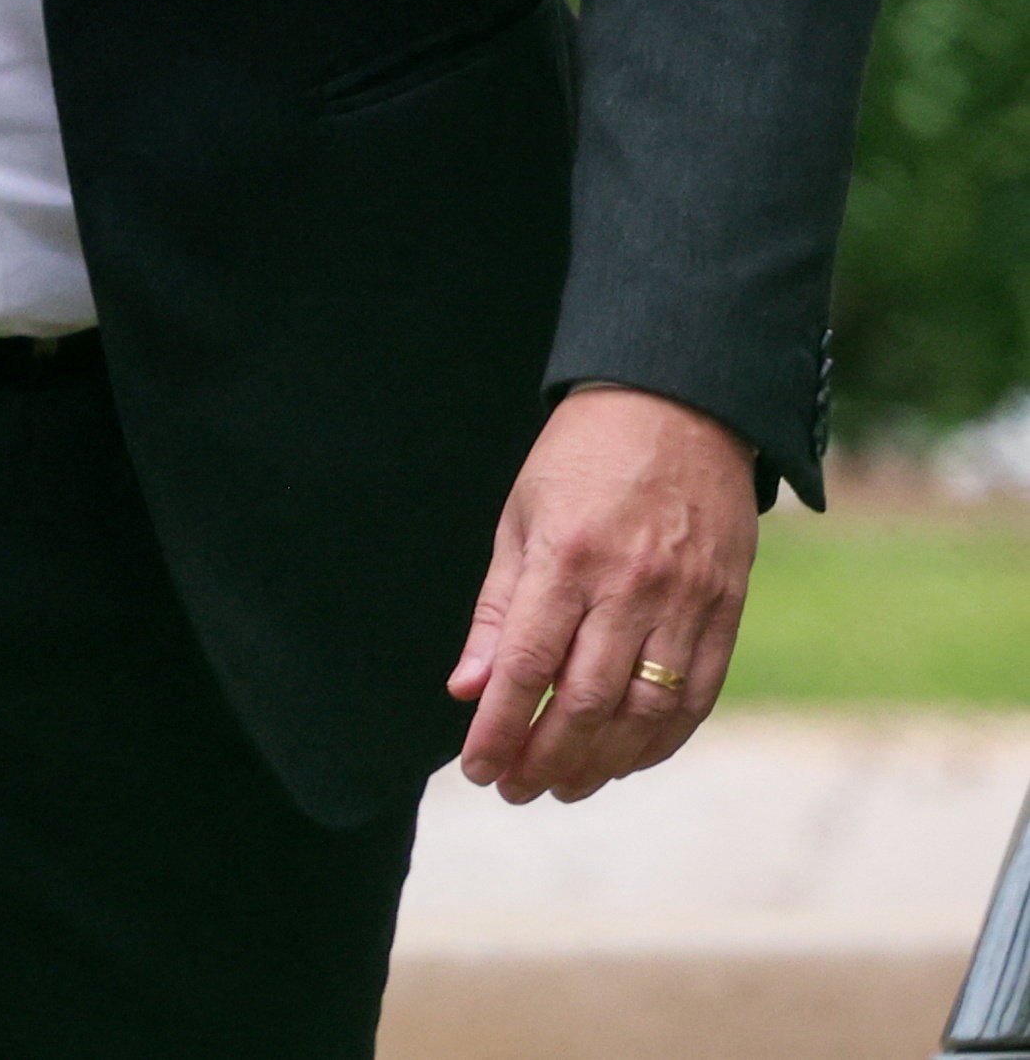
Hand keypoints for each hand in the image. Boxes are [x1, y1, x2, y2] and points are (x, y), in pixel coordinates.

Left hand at [449, 384, 757, 801]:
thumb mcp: (520, 519)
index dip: (498, 728)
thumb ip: (498, 610)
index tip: (474, 768)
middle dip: (544, 758)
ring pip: (645, 711)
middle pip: (585, 701)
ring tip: (562, 785)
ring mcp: (688, 601)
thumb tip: (468, 687)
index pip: (527, 667)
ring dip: (600, 762)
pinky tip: (625, 759)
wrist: (679, 407)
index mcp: (567, 558)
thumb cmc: (581, 461)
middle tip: (514, 789)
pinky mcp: (728, 609)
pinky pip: (698, 695)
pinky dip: (660, 740)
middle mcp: (631, 586)